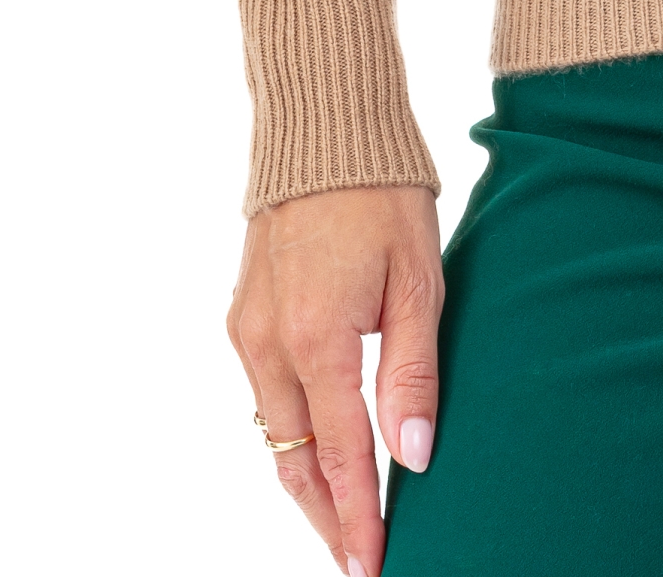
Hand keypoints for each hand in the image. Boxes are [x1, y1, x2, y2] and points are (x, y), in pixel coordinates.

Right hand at [228, 183, 442, 574]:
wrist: (324, 129)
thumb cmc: (384, 195)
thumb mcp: (419, 282)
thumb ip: (414, 375)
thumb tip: (415, 458)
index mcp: (317, 339)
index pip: (341, 457)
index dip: (359, 519)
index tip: (374, 566)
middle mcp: (268, 345)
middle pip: (295, 461)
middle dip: (327, 517)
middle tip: (360, 560)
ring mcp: (248, 332)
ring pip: (274, 435)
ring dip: (308, 481)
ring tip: (347, 520)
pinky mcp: (243, 317)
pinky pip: (264, 397)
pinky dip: (292, 434)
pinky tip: (322, 449)